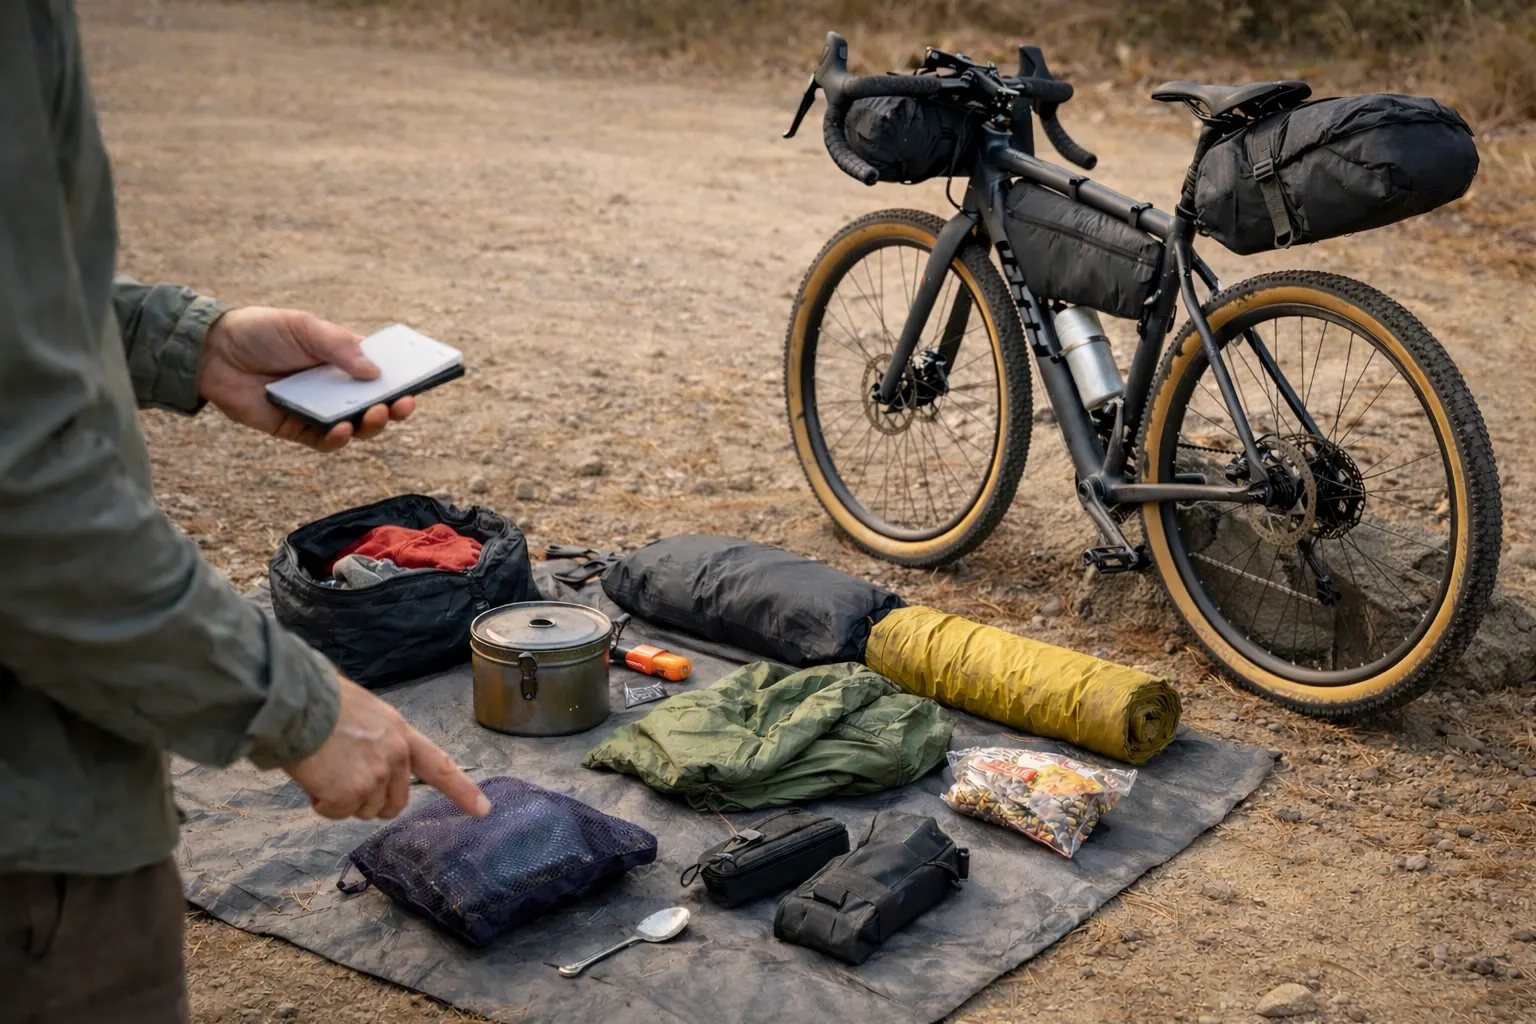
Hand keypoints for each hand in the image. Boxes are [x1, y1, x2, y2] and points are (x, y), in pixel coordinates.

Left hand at [199, 306, 415, 451]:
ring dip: (372, 425)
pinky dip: (338, 439)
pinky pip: (324, 442)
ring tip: (375, 414)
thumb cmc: (261, 331)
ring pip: (356, 427)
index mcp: (343, 360)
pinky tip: (342, 429)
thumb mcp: (304, 328)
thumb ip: (340, 348)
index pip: (382, 374)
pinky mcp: (297, 429)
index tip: (419, 381)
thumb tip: (375, 372)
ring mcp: (318, 410)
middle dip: (395, 407)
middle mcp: (336, 388)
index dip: (402, 379)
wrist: (212, 350)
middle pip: (376, 404)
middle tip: (402, 403)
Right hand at [283, 674, 490, 820]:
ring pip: (362, 810)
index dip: (462, 790)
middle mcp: (396, 756)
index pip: (439, 766)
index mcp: (401, 734)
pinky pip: (336, 813)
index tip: (483, 810)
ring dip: (340, 799)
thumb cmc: (322, 702)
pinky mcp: (352, 792)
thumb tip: (367, 764)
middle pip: (394, 803)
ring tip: (323, 768)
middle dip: (369, 802)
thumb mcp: (366, 714)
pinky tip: (313, 775)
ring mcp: (376, 775)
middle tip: (340, 780)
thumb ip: (378, 741)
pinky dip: (321, 802)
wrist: (298, 701)